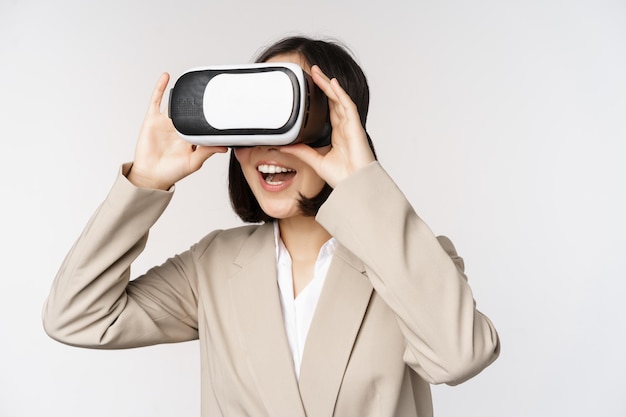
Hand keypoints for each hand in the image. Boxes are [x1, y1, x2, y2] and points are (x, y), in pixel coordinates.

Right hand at [127, 73, 227, 189]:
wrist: (151, 175)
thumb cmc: (172, 172)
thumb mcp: (194, 162)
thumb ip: (207, 151)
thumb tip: (225, 146)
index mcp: (191, 137)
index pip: (202, 123)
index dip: (210, 116)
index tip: (222, 107)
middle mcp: (179, 128)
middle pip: (190, 111)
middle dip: (198, 101)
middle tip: (209, 88)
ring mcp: (166, 123)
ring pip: (175, 104)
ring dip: (181, 93)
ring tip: (191, 82)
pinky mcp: (153, 119)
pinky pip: (156, 100)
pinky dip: (161, 88)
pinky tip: (167, 77)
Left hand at [280, 65, 374, 187]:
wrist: (354, 186)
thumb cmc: (342, 177)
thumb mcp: (315, 161)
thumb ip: (301, 151)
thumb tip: (284, 145)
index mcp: (338, 134)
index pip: (329, 109)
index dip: (322, 96)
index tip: (311, 86)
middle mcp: (345, 127)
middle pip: (334, 100)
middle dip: (323, 84)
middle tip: (312, 71)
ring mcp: (351, 126)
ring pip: (339, 99)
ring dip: (328, 84)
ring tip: (317, 72)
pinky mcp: (355, 127)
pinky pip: (346, 106)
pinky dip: (339, 93)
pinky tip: (332, 83)